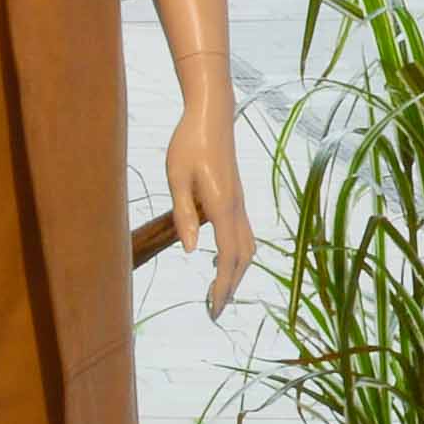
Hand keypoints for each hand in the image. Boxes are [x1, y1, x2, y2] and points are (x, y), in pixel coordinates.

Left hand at [164, 98, 253, 310]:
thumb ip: (183, 215)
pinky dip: (237, 254)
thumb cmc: (188, 143)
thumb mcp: (176, 177)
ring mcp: (240, 202)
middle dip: (231, 286)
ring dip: (237, 271)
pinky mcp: (237, 197)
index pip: (227, 257)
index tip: (213, 308)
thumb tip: (190, 251)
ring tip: (219, 289)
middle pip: (242, 258)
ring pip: (248, 246)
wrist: (212, 115)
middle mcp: (237, 208)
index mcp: (221, 206)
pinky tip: (221, 259)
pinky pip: (244, 234)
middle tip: (214, 309)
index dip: (221, 286)